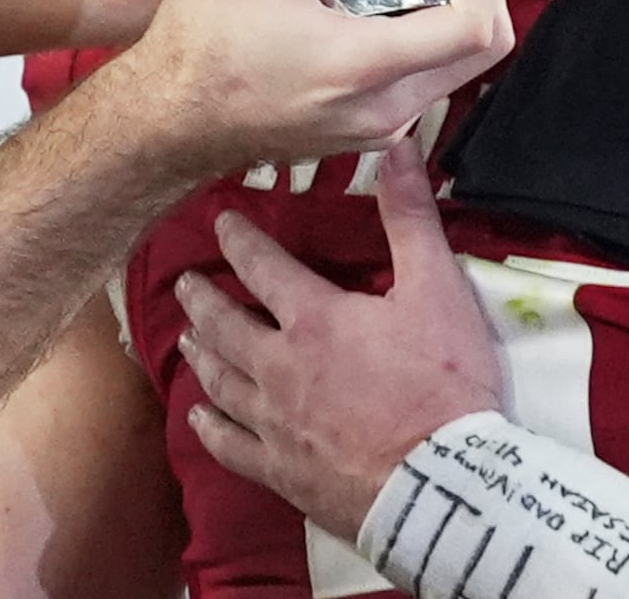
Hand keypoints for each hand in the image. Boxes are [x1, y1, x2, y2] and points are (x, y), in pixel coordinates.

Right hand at [100, 0, 511, 170]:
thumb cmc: (201, 48)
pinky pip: (420, 82)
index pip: (475, 26)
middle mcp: (385, 108)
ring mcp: (377, 127)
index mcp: (364, 65)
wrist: (166, 121)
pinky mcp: (363, 131)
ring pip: (454, 68)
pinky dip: (421, 35)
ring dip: (451, 7)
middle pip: (482, 50)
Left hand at [179, 147, 498, 535]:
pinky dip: (210, 427)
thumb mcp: (437, 290)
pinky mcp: (280, 472)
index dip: (239, 240)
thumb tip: (395, 145)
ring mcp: (273, 423)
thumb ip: (410, 218)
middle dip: (203, 299)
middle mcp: (278, 366)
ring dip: (202, 354)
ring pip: (221, 380)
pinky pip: (230, 445)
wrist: (441, 484)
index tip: (222, 224)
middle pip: (225, 324)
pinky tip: (198, 417)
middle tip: (184, 284)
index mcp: (313, 318)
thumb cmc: (443, 383)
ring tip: (188, 338)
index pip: (261, 266)